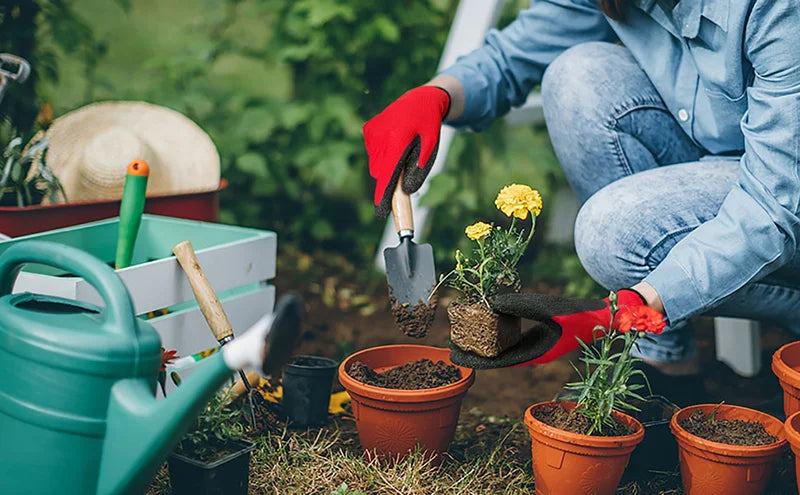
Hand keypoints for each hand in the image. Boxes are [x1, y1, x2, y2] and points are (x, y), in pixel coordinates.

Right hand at [363, 86, 449, 217]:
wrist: (419, 98)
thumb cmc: (428, 123)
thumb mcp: (431, 144)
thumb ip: (420, 167)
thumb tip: (407, 190)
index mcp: (397, 139)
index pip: (387, 173)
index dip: (383, 194)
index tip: (380, 211)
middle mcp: (381, 136)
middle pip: (380, 172)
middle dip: (389, 177)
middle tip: (404, 166)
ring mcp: (372, 133)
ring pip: (375, 164)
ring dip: (386, 164)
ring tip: (401, 148)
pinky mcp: (368, 130)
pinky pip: (373, 152)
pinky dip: (381, 153)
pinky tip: (394, 139)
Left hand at [449, 289, 648, 368]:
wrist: (602, 316)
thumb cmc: (579, 315)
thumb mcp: (548, 308)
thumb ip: (521, 304)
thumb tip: (492, 302)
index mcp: (535, 352)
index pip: (499, 361)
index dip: (476, 360)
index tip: (455, 357)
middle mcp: (533, 351)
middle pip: (498, 355)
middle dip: (476, 352)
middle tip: (452, 347)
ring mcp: (536, 343)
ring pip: (505, 345)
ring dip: (486, 342)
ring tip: (464, 335)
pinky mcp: (539, 333)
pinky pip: (514, 335)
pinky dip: (499, 331)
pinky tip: (487, 322)